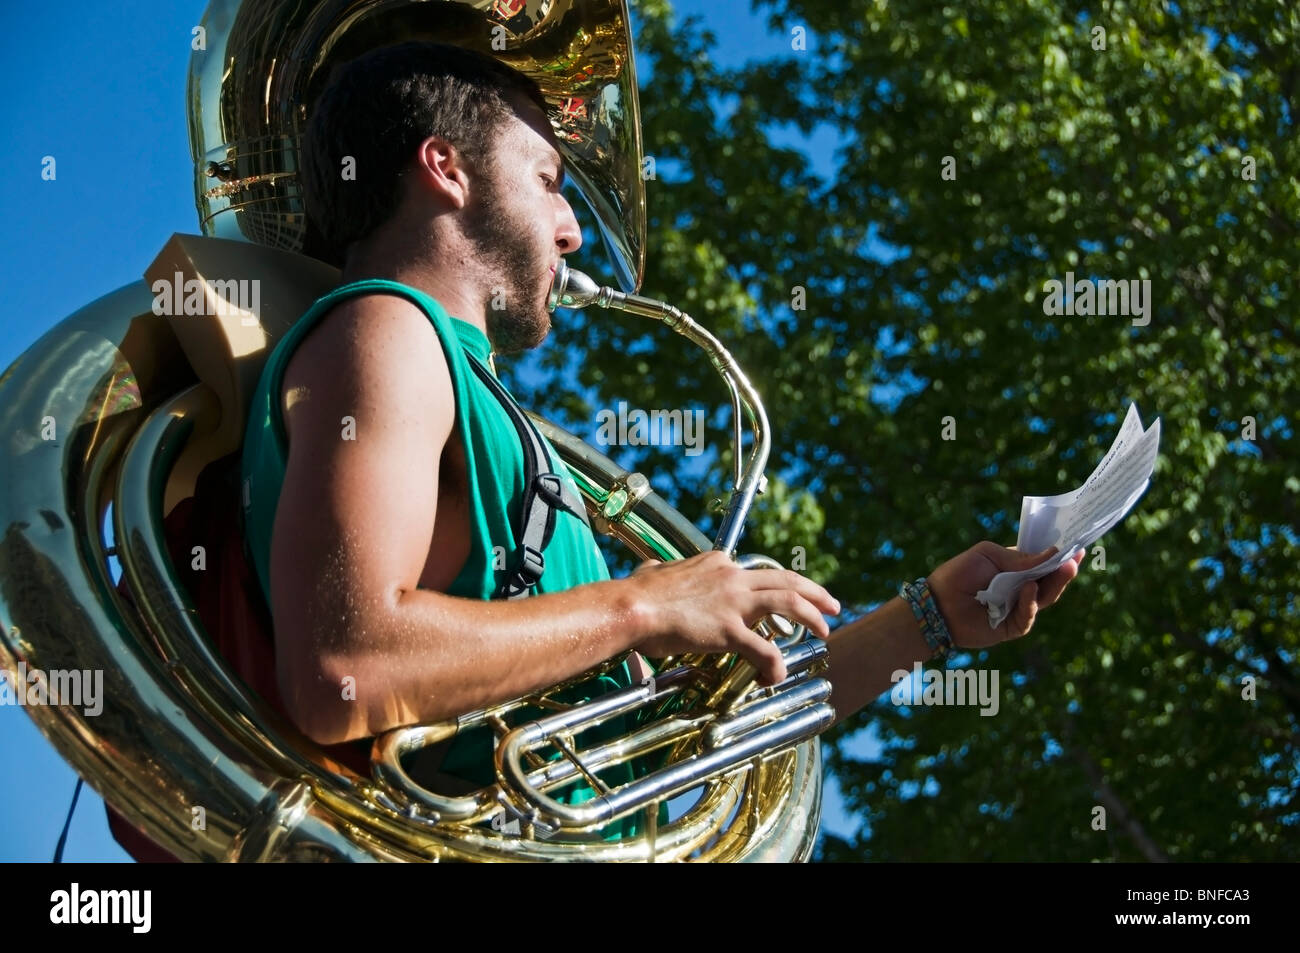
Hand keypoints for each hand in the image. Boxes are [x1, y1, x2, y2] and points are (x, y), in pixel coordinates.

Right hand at [625, 551, 840, 685]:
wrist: (631, 607)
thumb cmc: (637, 594)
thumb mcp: (655, 573)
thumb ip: (662, 573)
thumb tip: (651, 572)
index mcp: (718, 564)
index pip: (753, 573)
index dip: (770, 586)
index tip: (781, 598)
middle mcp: (732, 577)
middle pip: (785, 579)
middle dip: (814, 592)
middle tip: (832, 604)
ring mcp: (733, 602)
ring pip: (788, 602)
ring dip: (812, 615)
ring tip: (826, 629)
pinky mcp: (729, 629)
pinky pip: (764, 650)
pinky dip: (775, 665)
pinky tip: (775, 677)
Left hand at [926, 541, 1084, 650]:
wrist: (937, 603)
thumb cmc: (958, 574)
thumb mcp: (988, 555)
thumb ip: (1019, 558)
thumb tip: (1052, 553)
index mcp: (1015, 568)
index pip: (1043, 562)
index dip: (1058, 556)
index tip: (1076, 547)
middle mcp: (1020, 588)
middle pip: (1049, 581)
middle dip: (1063, 570)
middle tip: (1076, 558)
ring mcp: (1018, 607)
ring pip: (1045, 598)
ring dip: (1056, 584)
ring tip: (1066, 569)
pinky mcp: (1012, 627)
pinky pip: (1028, 616)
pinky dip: (1030, 603)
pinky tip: (1029, 589)